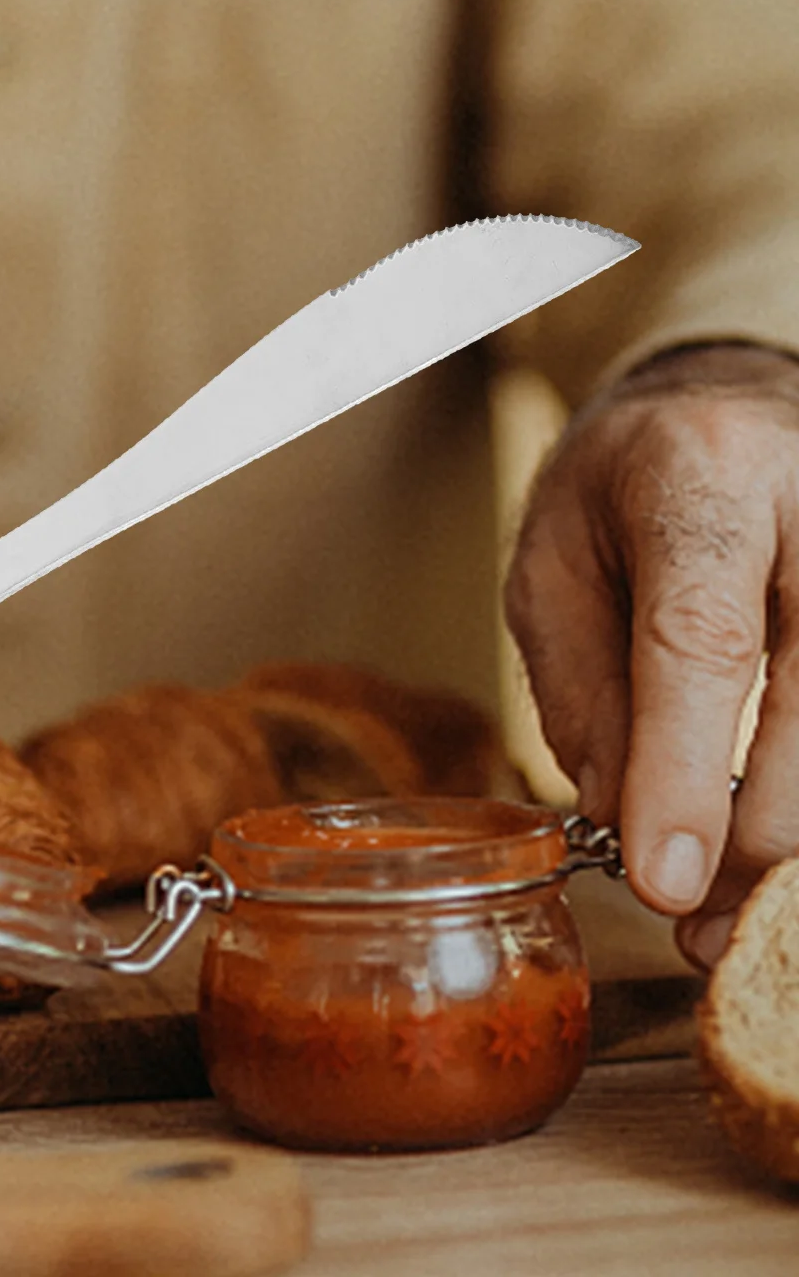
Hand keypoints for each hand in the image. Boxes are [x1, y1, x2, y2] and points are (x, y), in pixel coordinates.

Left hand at [505, 343, 798, 969]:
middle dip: (754, 839)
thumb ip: (583, 684)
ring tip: (731, 913)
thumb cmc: (622, 492)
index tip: (663, 879)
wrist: (726, 411)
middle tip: (692, 918)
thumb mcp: (555, 566)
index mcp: (701, 474)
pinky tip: (775, 858)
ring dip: (797, 845)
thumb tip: (622, 816)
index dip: (685, 770)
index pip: (701, 637)